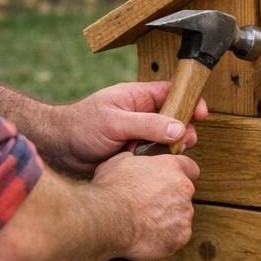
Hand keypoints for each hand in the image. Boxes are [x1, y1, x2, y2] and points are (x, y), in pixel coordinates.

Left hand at [54, 82, 208, 175]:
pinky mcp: (137, 154)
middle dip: (185, 130)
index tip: (201, 114)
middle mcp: (143, 114)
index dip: (190, 100)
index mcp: (138, 97)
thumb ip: (147, 124)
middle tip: (183, 143)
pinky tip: (154, 167)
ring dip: (172, 149)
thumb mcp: (114, 122)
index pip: (173, 92)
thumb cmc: (80, 126)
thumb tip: (178, 129)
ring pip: (169, 140)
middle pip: (177, 119)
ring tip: (165, 156)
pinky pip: (158, 157)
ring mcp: (141, 134)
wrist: (59, 150)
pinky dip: (160, 162)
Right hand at [93, 151, 199, 260]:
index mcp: (172, 168)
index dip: (179, 175)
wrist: (106, 219)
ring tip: (145, 222)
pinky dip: (166, 237)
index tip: (170, 181)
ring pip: (181, 215)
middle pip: (185, 193)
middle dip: (171, 198)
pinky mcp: (181, 235)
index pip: (190, 168)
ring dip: (168, 218)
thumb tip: (133, 158)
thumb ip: (136, 159)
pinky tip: (148, 234)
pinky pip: (178, 236)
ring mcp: (185, 213)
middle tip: (150, 205)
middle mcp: (184, 189)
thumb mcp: (119, 161)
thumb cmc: (111, 191)